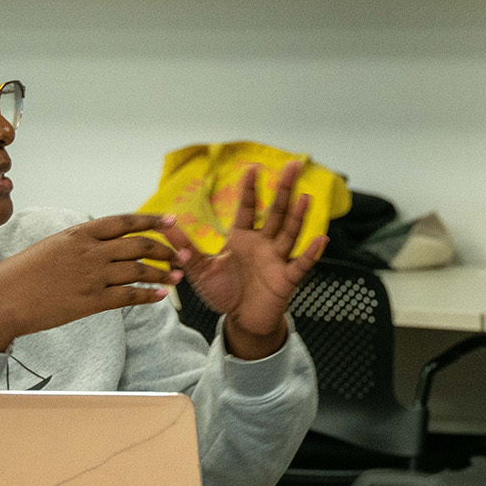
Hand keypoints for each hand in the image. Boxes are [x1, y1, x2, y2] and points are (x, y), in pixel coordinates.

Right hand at [0, 213, 182, 351]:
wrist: (2, 299)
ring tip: (176, 277)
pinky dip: (148, 296)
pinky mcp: (91, 302)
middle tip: (181, 254)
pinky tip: (160, 297)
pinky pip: (128, 297)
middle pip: (139, 245)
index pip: (125, 222)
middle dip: (165, 249)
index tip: (172, 220)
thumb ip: (82, 241)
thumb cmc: (24, 272)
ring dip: (162, 274)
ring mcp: (92, 277)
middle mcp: (90, 252)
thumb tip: (104, 239)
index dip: (151, 221)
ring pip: (138, 271)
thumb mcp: (53, 245)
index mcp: (80, 234)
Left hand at [159, 162, 326, 360]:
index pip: (248, 208)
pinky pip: (301, 264)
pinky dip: (311, 253)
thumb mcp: (200, 271)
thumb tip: (165, 227)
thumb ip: (185, 249)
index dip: (251, 188)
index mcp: (242, 239)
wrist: (242, 320)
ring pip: (290, 233)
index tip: (253, 167)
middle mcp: (263, 244)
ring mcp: (277, 260)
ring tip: (306, 197)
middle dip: (285, 189)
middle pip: (277, 212)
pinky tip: (320, 239)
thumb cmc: (224, 293)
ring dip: (298, 215)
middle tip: (294, 165)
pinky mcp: (286, 279)